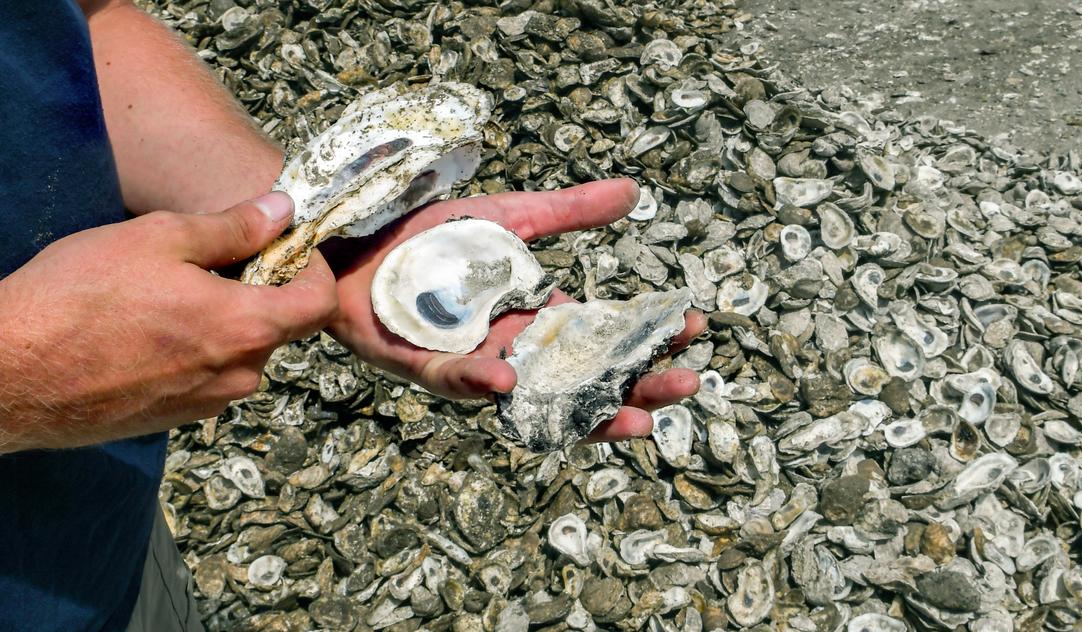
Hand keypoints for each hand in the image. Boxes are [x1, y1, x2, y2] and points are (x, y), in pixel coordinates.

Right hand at [0, 192, 337, 452]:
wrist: (9, 373)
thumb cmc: (78, 298)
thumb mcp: (159, 238)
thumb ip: (233, 228)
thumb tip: (283, 211)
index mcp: (246, 329)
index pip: (319, 304)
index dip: (313, 269)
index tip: (289, 247)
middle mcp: (238, 376)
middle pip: (281, 327)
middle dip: (265, 290)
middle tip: (220, 258)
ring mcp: (207, 405)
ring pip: (242, 353)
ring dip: (227, 320)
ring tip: (174, 291)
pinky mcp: (174, 420)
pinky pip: (208, 376)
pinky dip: (198, 348)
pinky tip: (152, 327)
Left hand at [322, 179, 705, 442]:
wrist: (359, 238)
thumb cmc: (431, 236)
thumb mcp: (512, 216)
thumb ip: (569, 211)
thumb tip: (633, 192)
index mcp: (538, 317)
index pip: (604, 337)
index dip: (648, 337)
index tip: (692, 326)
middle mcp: (515, 348)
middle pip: (585, 381)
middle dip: (637, 388)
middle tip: (684, 385)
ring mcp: (474, 362)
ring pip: (535, 399)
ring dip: (584, 412)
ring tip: (633, 419)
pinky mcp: (425, 364)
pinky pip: (456, 380)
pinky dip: (482, 381)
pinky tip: (511, 379)